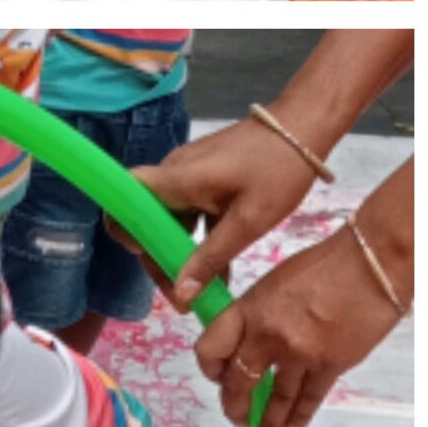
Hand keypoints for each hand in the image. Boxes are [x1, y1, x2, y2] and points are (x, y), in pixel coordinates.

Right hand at [128, 119, 319, 307]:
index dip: (126, 231)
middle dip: (160, 260)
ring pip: (168, 220)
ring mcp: (186, 176)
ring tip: (204, 291)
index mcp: (176, 180)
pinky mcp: (202, 178)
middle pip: (146, 220)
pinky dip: (197, 240)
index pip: (124, 201)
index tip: (153, 261)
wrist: (303, 126)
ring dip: (179, 254)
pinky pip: (188, 213)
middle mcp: (172, 175)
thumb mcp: (249, 221)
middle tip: (184, 299)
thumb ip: (211, 257)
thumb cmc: (278, 170)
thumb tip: (182, 295)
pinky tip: (220, 271)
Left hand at [193, 227, 404, 426]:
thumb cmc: (323, 264)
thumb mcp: (273, 282)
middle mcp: (267, 335)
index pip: (210, 348)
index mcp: (247, 309)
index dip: (209, 369)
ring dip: (267, 424)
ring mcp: (299, 353)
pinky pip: (309, 399)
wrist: (371, 264)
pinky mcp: (330, 365)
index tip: (215, 377)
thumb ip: (254, 313)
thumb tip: (243, 341)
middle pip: (238, 382)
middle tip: (237, 418)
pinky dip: (299, 416)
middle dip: (235, 406)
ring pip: (275, 400)